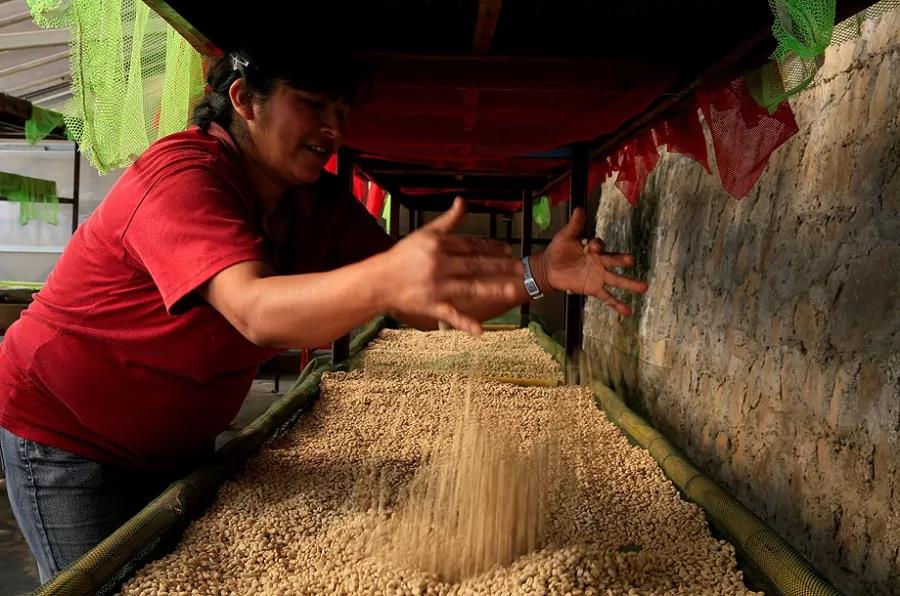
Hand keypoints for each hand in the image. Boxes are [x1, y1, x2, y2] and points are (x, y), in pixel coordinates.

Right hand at [377, 198, 523, 333]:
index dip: (491, 247)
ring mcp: (437, 287)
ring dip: (492, 289)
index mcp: (439, 246)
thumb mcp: (425, 234)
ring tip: (513, 291)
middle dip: (500, 266)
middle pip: (475, 265)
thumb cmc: (403, 256)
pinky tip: (480, 331)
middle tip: (520, 268)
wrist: (380, 281)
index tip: (508, 249)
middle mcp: (440, 265)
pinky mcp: (432, 306)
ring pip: (470, 287)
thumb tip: (463, 201)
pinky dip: (464, 323)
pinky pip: (451, 316)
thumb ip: (448, 220)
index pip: (471, 245)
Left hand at [543, 208, 647, 315]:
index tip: (593, 246)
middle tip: (630, 260)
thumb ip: (574, 226)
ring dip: (630, 284)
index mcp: (593, 248)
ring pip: (617, 280)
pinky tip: (627, 311)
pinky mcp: (594, 289)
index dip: (597, 245)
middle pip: (614, 261)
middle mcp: (600, 262)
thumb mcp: (564, 237)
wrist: (548, 269)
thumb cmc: (557, 251)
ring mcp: (598, 277)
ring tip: (644, 287)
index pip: (600, 246)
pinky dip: (617, 304)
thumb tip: (579, 209)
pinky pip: (607, 297)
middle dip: (621, 260)